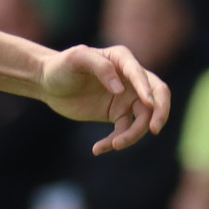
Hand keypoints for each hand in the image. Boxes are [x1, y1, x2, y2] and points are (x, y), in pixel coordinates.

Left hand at [43, 42, 174, 149]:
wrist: (48, 84)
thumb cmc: (61, 66)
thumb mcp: (76, 59)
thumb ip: (100, 67)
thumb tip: (120, 89)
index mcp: (122, 60)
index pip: (141, 75)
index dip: (147, 90)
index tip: (148, 105)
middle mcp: (130, 79)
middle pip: (157, 95)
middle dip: (161, 112)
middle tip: (155, 129)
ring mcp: (126, 97)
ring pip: (143, 118)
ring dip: (133, 134)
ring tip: (114, 145)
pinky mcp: (117, 114)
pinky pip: (125, 131)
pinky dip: (115, 141)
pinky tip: (98, 149)